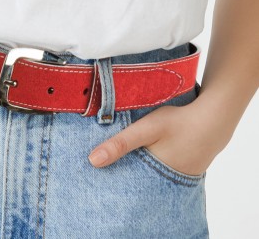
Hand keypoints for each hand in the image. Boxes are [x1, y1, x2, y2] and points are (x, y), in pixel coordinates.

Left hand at [88, 98, 233, 173]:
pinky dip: (150, 163)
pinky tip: (144, 154)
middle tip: (103, 170)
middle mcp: (165, 182)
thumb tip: (92, 161)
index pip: (126, 185)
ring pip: (149, 175)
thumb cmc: (178, 123)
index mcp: (153, 176)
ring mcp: (177, 176)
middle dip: (121, 176)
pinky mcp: (183, 167)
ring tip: (120, 161)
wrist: (213, 119)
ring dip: (136, 169)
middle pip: (136, 182)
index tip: (94, 177)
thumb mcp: (145, 129)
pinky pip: (161, 169)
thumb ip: (120, 144)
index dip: (111, 180)